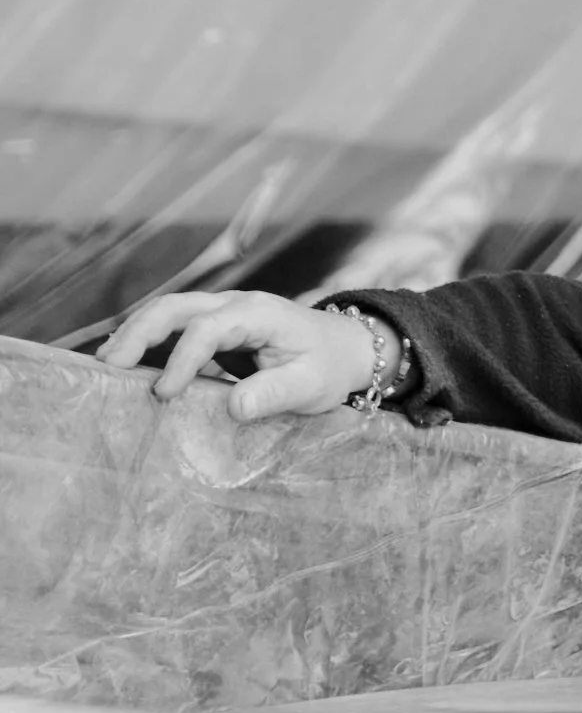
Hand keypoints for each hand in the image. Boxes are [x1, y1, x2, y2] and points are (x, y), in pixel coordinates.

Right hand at [96, 290, 375, 423]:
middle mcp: (234, 304)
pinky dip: (148, 342)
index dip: (182, 359)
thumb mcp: (310, 386)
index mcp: (258, 314)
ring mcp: (222, 312)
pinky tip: (128, 366)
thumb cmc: (327, 366)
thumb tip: (234, 408)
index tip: (165, 393)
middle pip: (174, 307)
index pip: (208, 328)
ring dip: (135, 334)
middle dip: (138, 333)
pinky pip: (174, 328)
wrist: (343, 348)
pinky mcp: (214, 327)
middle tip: (110, 366)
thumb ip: (274, 394)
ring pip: (168, 312)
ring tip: (107, 364)